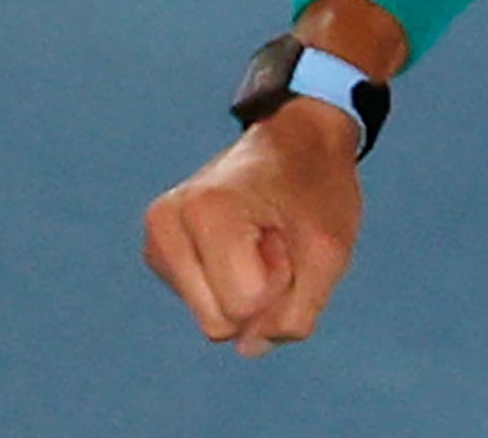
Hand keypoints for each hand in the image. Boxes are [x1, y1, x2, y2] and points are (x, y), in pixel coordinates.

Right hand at [142, 101, 364, 356]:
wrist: (297, 139)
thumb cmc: (317, 188)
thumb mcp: (330, 251)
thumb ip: (297, 312)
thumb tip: (248, 347)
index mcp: (206, 211)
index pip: (244, 306)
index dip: (281, 279)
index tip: (286, 232)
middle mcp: (167, 222)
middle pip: (219, 322)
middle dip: (260, 291)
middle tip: (275, 238)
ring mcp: (157, 237)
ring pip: (210, 319)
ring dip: (247, 288)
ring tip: (261, 237)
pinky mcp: (159, 251)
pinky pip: (203, 305)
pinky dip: (230, 283)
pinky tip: (243, 241)